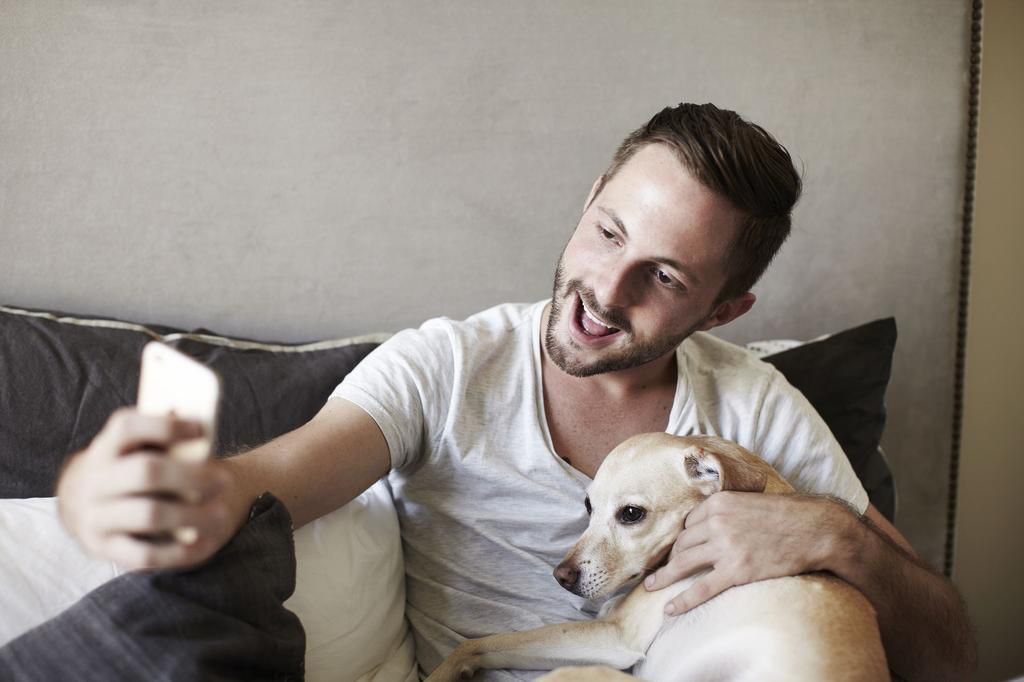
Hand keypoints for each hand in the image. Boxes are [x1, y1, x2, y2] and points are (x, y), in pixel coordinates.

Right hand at [56, 407, 240, 570]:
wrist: (89, 505)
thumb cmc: (133, 469)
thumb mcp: (139, 449)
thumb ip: (165, 442)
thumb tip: (201, 436)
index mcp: (106, 447)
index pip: (127, 427)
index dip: (165, 426)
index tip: (200, 429)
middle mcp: (95, 480)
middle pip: (145, 472)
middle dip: (191, 476)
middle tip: (224, 481)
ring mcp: (95, 517)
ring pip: (148, 515)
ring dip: (191, 515)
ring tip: (221, 516)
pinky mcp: (104, 548)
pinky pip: (144, 555)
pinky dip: (179, 552)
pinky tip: (206, 544)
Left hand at [644, 492, 851, 614]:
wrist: (816, 529)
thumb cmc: (788, 514)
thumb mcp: (750, 500)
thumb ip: (727, 509)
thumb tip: (709, 522)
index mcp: (718, 502)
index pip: (688, 523)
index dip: (684, 538)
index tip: (680, 549)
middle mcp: (716, 522)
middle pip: (682, 543)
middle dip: (673, 557)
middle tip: (665, 569)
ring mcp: (725, 547)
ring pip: (684, 564)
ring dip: (665, 576)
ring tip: (652, 585)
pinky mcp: (737, 571)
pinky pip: (701, 589)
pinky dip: (682, 600)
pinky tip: (670, 609)